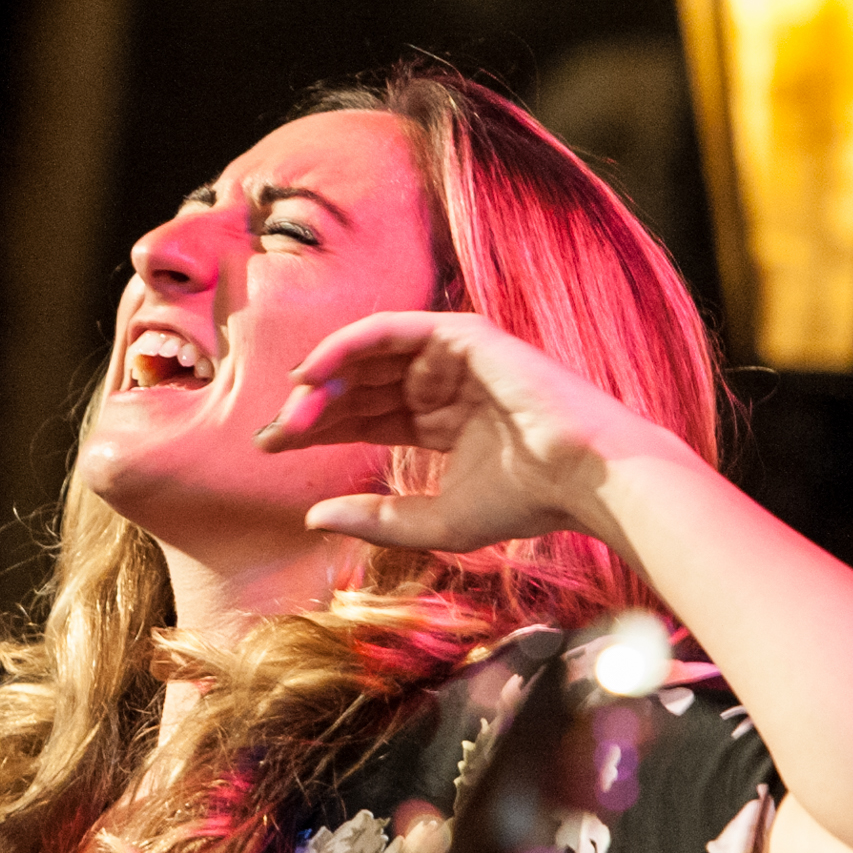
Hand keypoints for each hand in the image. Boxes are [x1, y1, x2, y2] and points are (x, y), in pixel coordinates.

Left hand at [258, 311, 686, 557]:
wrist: (583, 476)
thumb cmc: (525, 502)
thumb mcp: (434, 522)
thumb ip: (376, 518)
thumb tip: (313, 515)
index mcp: (441, 421)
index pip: (366, 417)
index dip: (318, 430)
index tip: (271, 451)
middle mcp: (443, 383)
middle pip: (360, 387)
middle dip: (312, 409)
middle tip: (270, 435)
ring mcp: (453, 356)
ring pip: (369, 358)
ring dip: (325, 380)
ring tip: (291, 410)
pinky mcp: (461, 334)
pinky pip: (389, 330)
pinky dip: (347, 345)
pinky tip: (314, 372)